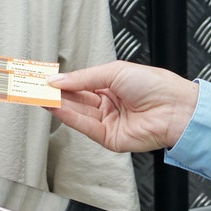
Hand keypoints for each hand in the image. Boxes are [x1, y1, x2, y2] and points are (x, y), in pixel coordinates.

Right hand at [50, 60, 198, 154]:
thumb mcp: (114, 71)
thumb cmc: (155, 85)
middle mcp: (109, 104)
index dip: (63, 82)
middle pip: (76, 99)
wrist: (175, 108)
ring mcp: (108, 122)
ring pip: (77, 113)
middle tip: (35, 87)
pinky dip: (68, 117)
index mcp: (112, 86)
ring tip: (39, 95)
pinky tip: (55, 107)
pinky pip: (84, 126)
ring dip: (57, 104)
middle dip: (56, 93)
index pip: (81, 84)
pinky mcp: (109, 138)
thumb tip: (58, 80)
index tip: (44, 78)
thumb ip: (83, 77)